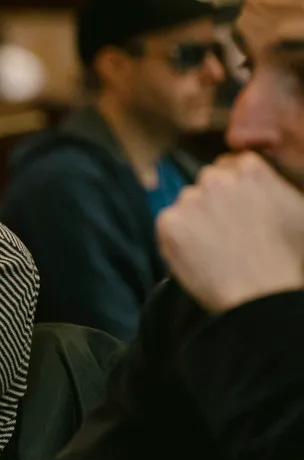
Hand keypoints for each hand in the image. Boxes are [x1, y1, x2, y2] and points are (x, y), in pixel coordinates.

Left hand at [157, 152, 303, 312]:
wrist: (261, 294)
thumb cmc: (288, 257)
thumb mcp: (298, 209)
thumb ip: (274, 184)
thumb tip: (260, 178)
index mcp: (250, 169)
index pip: (231, 164)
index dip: (234, 188)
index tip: (238, 207)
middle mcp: (216, 179)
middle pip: (207, 180)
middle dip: (214, 199)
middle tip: (227, 229)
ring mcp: (190, 200)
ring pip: (186, 202)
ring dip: (195, 217)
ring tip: (215, 246)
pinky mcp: (170, 223)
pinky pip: (168, 224)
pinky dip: (178, 238)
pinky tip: (198, 255)